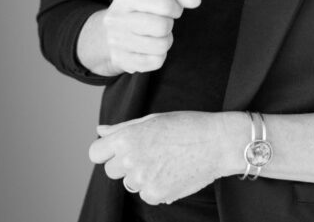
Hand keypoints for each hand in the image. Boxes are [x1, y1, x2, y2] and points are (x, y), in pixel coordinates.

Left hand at [89, 112, 229, 204]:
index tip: (118, 150)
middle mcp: (131, 159)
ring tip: (166, 161)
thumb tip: (101, 130)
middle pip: (111, 170)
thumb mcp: (154, 119)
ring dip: (142, 176)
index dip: (106, 151)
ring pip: (130, 183)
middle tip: (150, 153)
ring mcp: (142, 179)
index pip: (95, 152)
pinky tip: (173, 172)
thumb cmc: (188, 125)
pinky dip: (157, 187)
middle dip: (125, 164)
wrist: (218, 142)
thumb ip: (123, 127)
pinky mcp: (155, 194)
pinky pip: (146, 194)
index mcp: (127, 137)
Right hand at [100, 0, 200, 74]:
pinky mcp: (122, 60)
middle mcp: (117, 19)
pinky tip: (150, 47)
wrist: (109, 30)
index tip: (172, 9)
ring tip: (155, 34)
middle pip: (163, 27)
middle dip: (169, 24)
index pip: (164, 3)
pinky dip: (159, 55)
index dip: (176, 7)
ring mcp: (117, 42)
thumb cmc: (139, 6)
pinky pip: (156, 62)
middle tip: (162, 22)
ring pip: (161, 46)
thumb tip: (195, 1)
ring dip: (165, 40)